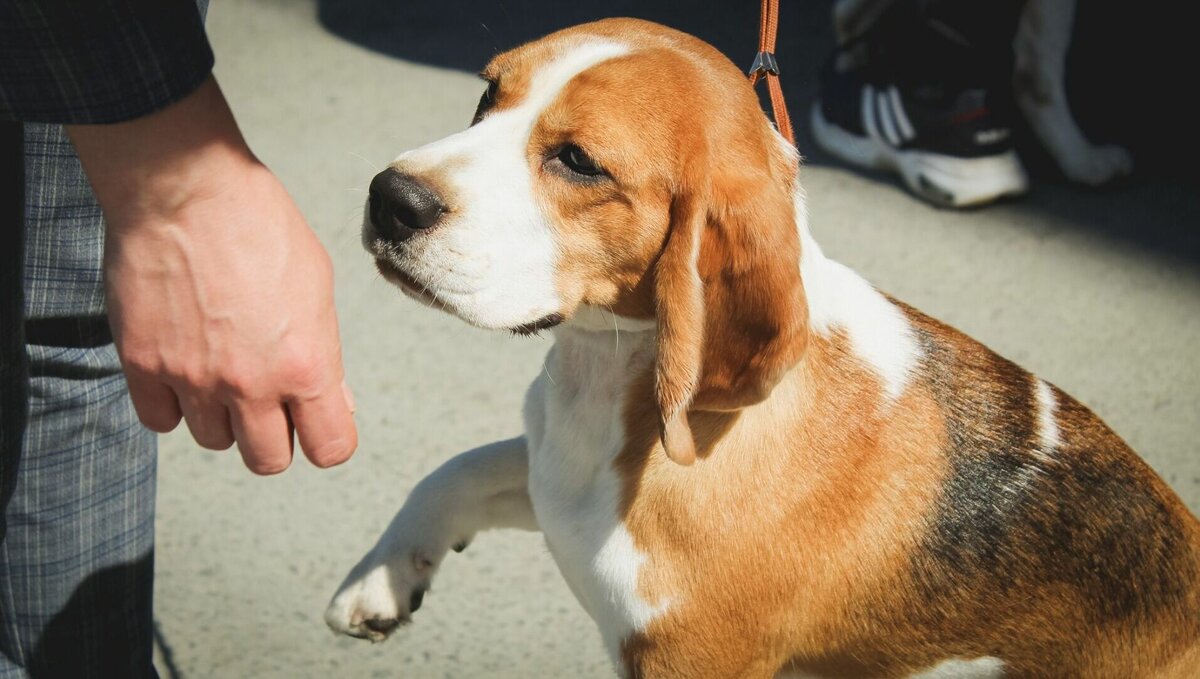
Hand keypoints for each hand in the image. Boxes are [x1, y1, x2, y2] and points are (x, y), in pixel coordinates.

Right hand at [68, 76, 356, 473]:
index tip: (317, 424)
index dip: (326, 439)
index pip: (330, 447)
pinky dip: (172, 404)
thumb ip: (325, 351)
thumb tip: (335, 398)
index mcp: (305, 365)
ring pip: (213, 441)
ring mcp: (192, 378)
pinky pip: (161, 421)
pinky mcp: (143, 365)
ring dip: (221, 416)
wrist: (186, 189)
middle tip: (268, 402)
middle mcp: (250, 383)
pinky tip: (183, 368)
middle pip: (268, 460)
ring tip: (221, 367)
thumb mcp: (317, 286)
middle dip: (273, 436)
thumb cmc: (260, 225)